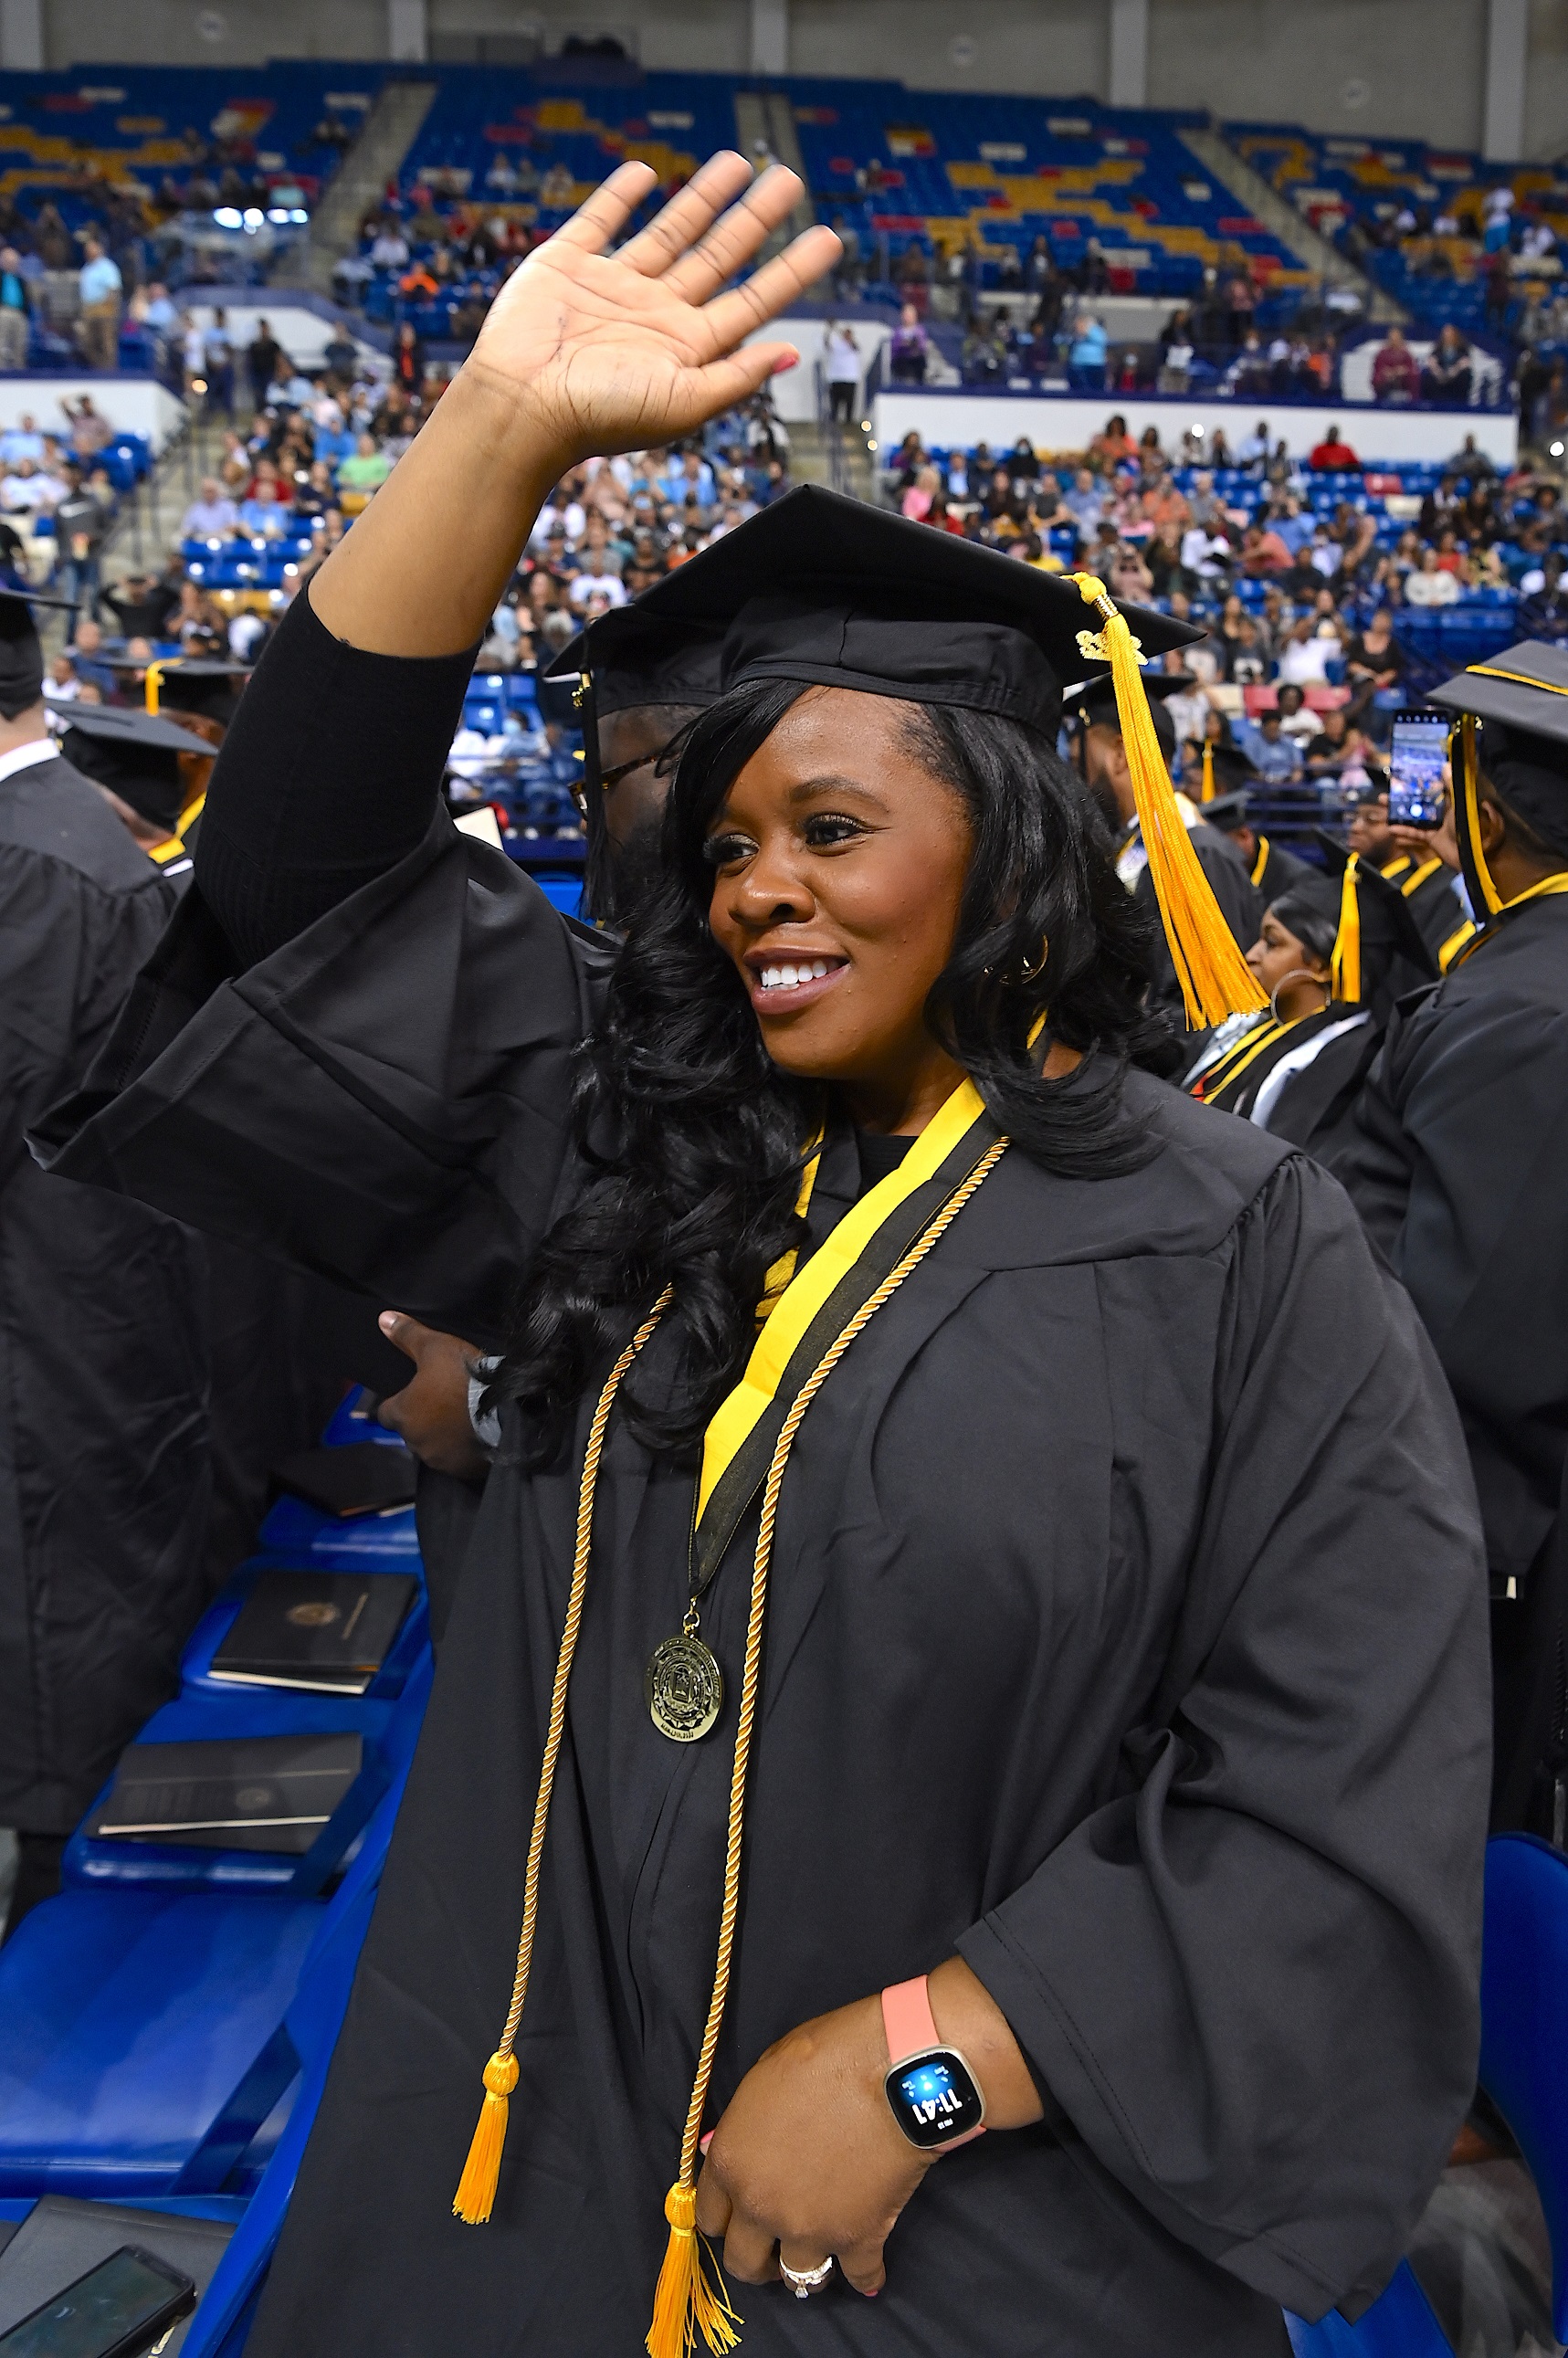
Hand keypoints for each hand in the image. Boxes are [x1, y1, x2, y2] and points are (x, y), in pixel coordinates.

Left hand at [376, 1312, 489, 1478]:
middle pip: (411, 1431)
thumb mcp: (436, 1347)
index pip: (386, 1413)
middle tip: (445, 1403)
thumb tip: (382, 1319)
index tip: (414, 1395)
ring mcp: (439, 1460)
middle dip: (423, 1420)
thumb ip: (408, 1335)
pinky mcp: (462, 1471)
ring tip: (464, 1420)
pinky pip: (457, 1460)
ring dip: (443, 1437)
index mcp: (403, 1414)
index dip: (398, 1402)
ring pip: (433, 1447)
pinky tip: (476, 1436)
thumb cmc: (463, 1378)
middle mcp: (415, 1442)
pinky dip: (462, 1450)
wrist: (505, 1411)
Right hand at [466, 152, 839, 472]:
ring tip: (739, 163)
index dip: (792, 270)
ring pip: (671, 230)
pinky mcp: (567, 264)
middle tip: (791, 180)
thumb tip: (790, 354)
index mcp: (687, 348)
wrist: (521, 408)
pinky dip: (623, 196)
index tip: (829, 238)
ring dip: (704, 197)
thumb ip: (736, 378)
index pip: (754, 301)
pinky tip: (647, 174)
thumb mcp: (682, 403)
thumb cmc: (600, 418)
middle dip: (757, 219)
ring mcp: (613, 286)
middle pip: (720, 255)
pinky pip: (601, 221)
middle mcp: (656, 313)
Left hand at [695, 1960, 1041, 2300]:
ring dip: (804, 2269)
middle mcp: (761, 2206)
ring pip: (796, 2278)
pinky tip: (868, 2272)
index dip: (725, 2217)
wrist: (891, 2070)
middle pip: (742, 2262)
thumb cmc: (825, 2056)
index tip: (739, 2217)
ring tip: (818, 2256)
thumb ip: (742, 2125)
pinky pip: (859, 2278)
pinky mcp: (858, 2239)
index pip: (708, 2216)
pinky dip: (865, 2277)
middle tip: (772, 2247)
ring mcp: (809, 2229)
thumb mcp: (763, 2076)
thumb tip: (727, 2150)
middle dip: (755, 2257)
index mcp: (731, 2163)